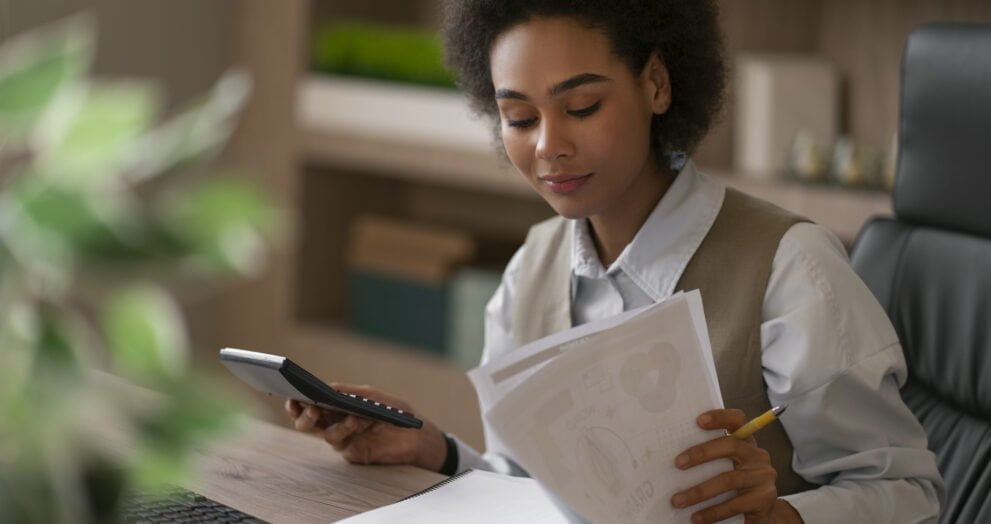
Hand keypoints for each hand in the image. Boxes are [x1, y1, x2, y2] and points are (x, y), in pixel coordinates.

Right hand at [284, 383, 447, 471]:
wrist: (416, 433)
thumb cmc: (394, 410)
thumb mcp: (372, 395)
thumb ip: (350, 392)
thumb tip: (328, 388)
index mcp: (336, 405)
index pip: (310, 403)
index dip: (297, 402)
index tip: (293, 397)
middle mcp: (335, 422)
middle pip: (309, 422)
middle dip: (305, 416)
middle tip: (311, 408)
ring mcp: (343, 438)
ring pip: (326, 433)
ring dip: (336, 424)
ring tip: (350, 416)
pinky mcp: (353, 452)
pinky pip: (343, 443)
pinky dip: (348, 431)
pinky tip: (356, 422)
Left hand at [669, 409, 801, 522]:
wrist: (761, 511)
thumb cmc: (736, 484)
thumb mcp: (727, 465)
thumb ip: (711, 457)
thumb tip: (673, 460)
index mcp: (745, 442)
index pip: (737, 420)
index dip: (720, 417)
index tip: (698, 420)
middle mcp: (757, 455)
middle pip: (731, 446)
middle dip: (702, 453)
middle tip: (678, 463)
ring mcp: (763, 476)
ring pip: (729, 480)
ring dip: (700, 491)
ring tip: (678, 501)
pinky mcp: (764, 498)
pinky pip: (734, 505)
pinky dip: (712, 512)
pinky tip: (696, 518)